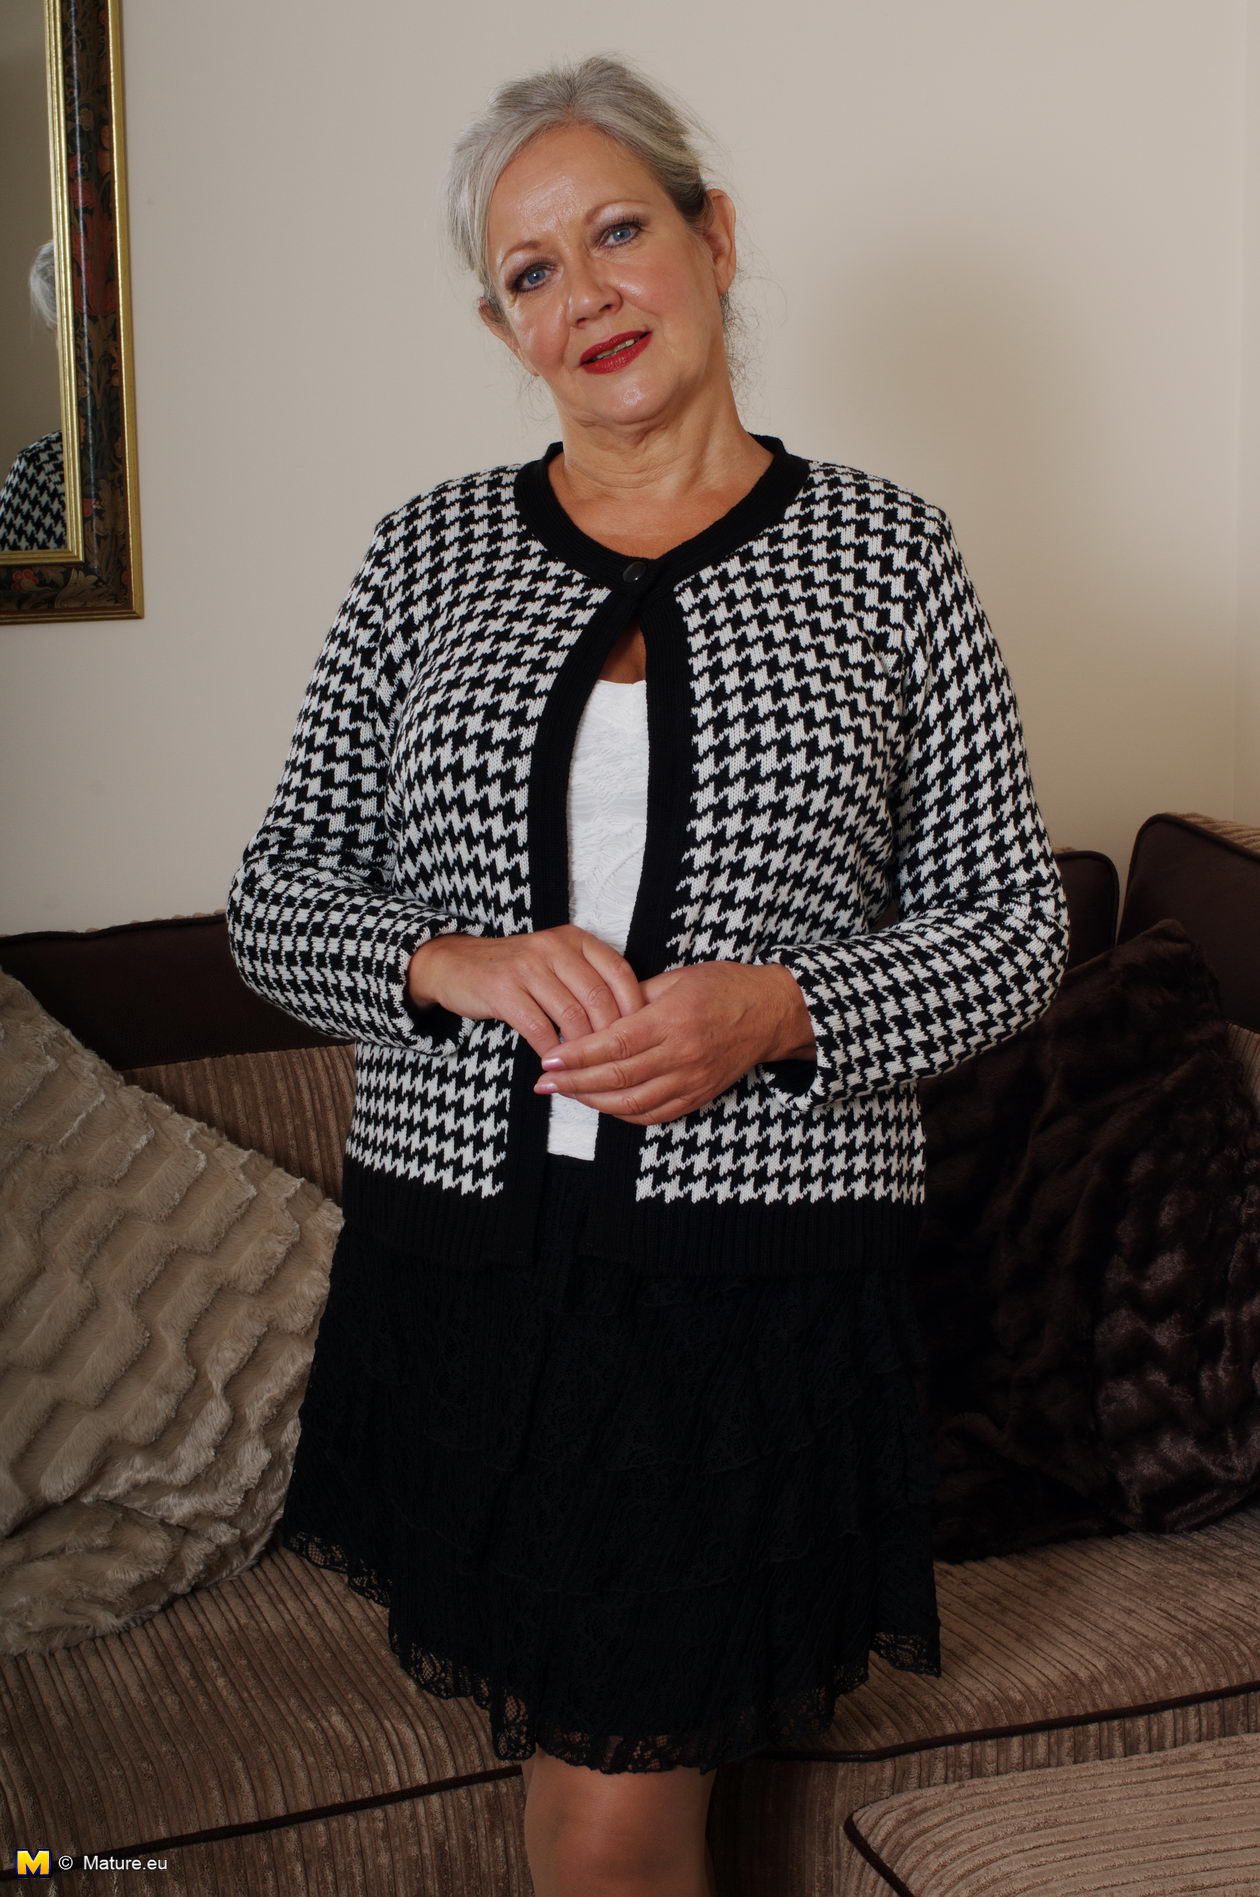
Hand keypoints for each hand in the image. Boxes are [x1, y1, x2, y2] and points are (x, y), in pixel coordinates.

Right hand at [406, 925, 646, 1058]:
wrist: (456, 964)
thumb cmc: (518, 971)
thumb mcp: (557, 961)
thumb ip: (589, 980)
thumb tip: (632, 1022)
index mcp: (575, 939)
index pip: (620, 972)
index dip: (635, 1008)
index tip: (641, 1037)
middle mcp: (554, 947)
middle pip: (599, 998)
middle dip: (611, 1036)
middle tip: (616, 1062)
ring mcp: (527, 966)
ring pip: (571, 1016)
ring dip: (583, 1050)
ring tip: (588, 1069)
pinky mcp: (503, 989)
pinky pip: (539, 1029)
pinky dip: (553, 1053)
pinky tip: (557, 1067)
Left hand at [532, 961, 815, 1124]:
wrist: (771, 1013)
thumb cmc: (724, 987)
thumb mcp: (677, 978)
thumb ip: (634, 996)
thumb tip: (594, 1013)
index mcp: (673, 1020)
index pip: (616, 1043)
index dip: (579, 1055)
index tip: (550, 1057)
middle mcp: (682, 1055)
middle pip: (618, 1078)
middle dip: (575, 1083)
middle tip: (544, 1083)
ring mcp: (691, 1080)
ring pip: (632, 1103)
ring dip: (593, 1102)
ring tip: (566, 1093)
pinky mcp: (698, 1096)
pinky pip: (654, 1115)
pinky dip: (623, 1114)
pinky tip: (602, 1104)